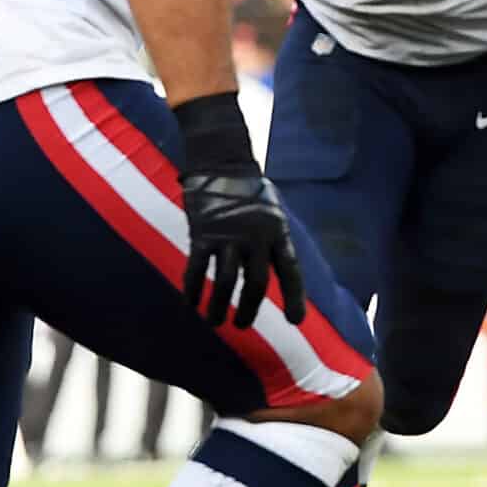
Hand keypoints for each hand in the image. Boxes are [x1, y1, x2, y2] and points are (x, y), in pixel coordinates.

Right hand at [179, 171, 307, 329]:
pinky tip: (191, 303)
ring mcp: (228, 235)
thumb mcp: (273, 214)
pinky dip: (192, 290)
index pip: (290, 271)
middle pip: (255, 284)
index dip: (294, 298)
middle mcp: (255, 236)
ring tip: (214, 322)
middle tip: (242, 325)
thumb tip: (270, 274)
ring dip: (218, 307)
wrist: (222, 161)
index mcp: (277, 232)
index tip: (294, 321)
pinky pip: (196, 269)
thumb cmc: (249, 191)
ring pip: (224, 283)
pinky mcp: (202, 234)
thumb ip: (272, 243)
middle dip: (249, 309)